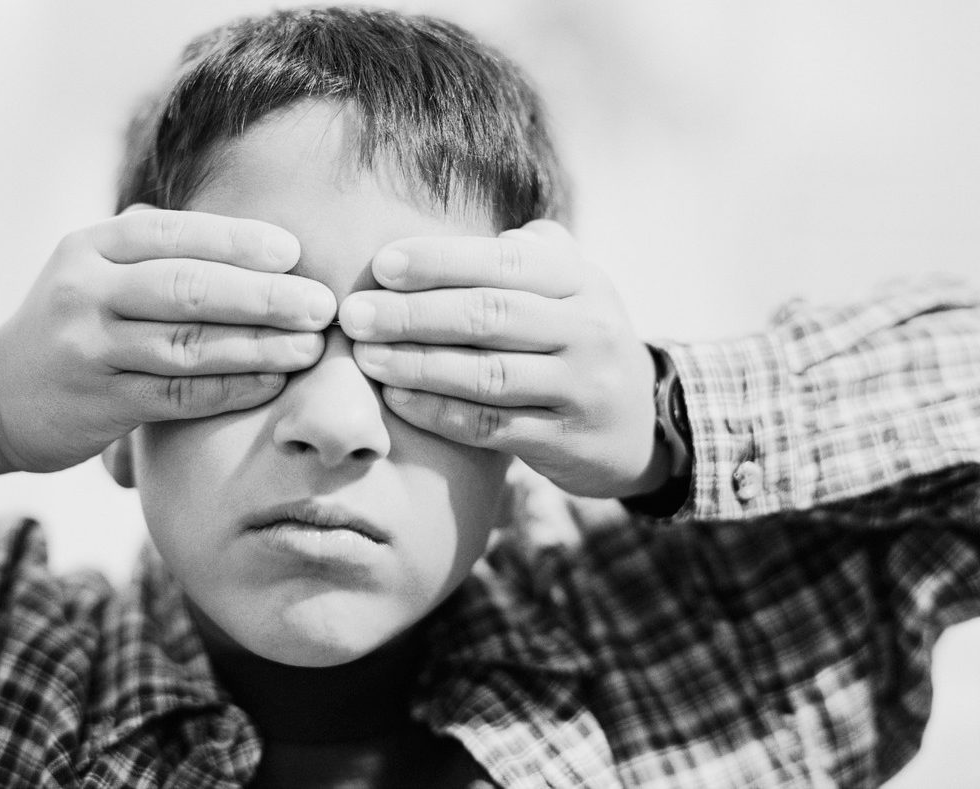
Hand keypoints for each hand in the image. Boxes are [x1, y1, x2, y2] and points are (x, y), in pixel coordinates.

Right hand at [0, 207, 334, 477]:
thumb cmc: (72, 324)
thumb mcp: (94, 269)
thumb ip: (155, 248)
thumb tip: (253, 238)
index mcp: (91, 247)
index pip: (176, 235)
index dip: (239, 242)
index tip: (294, 252)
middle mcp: (86, 292)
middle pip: (189, 289)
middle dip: (264, 296)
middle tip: (321, 305)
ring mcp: (90, 350)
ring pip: (189, 345)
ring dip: (259, 346)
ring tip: (309, 346)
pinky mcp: (99, 404)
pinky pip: (178, 395)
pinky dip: (230, 389)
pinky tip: (271, 382)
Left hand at [338, 220, 665, 498]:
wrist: (641, 425)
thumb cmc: (578, 342)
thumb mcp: (573, 288)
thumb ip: (531, 254)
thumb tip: (478, 232)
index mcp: (583, 281)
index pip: (504, 263)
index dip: (439, 262)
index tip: (381, 266)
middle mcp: (588, 330)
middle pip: (489, 316)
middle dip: (413, 314)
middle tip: (354, 315)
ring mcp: (580, 388)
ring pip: (486, 374)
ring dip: (417, 364)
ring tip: (365, 356)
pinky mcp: (565, 440)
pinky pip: (491, 426)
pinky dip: (438, 412)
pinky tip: (396, 399)